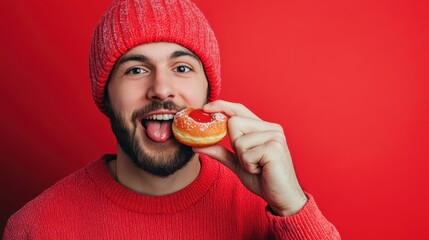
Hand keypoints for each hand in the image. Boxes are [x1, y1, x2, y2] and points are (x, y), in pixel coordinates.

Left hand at [193, 100, 307, 215]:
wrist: (282, 198)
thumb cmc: (263, 179)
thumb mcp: (238, 164)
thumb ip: (220, 152)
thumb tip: (196, 146)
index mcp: (263, 128)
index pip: (239, 110)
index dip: (222, 106)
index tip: (206, 108)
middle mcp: (271, 128)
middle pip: (234, 123)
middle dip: (236, 146)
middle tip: (251, 161)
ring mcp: (275, 136)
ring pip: (238, 140)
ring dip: (243, 160)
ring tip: (258, 167)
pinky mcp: (274, 148)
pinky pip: (246, 154)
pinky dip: (249, 166)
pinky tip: (262, 170)